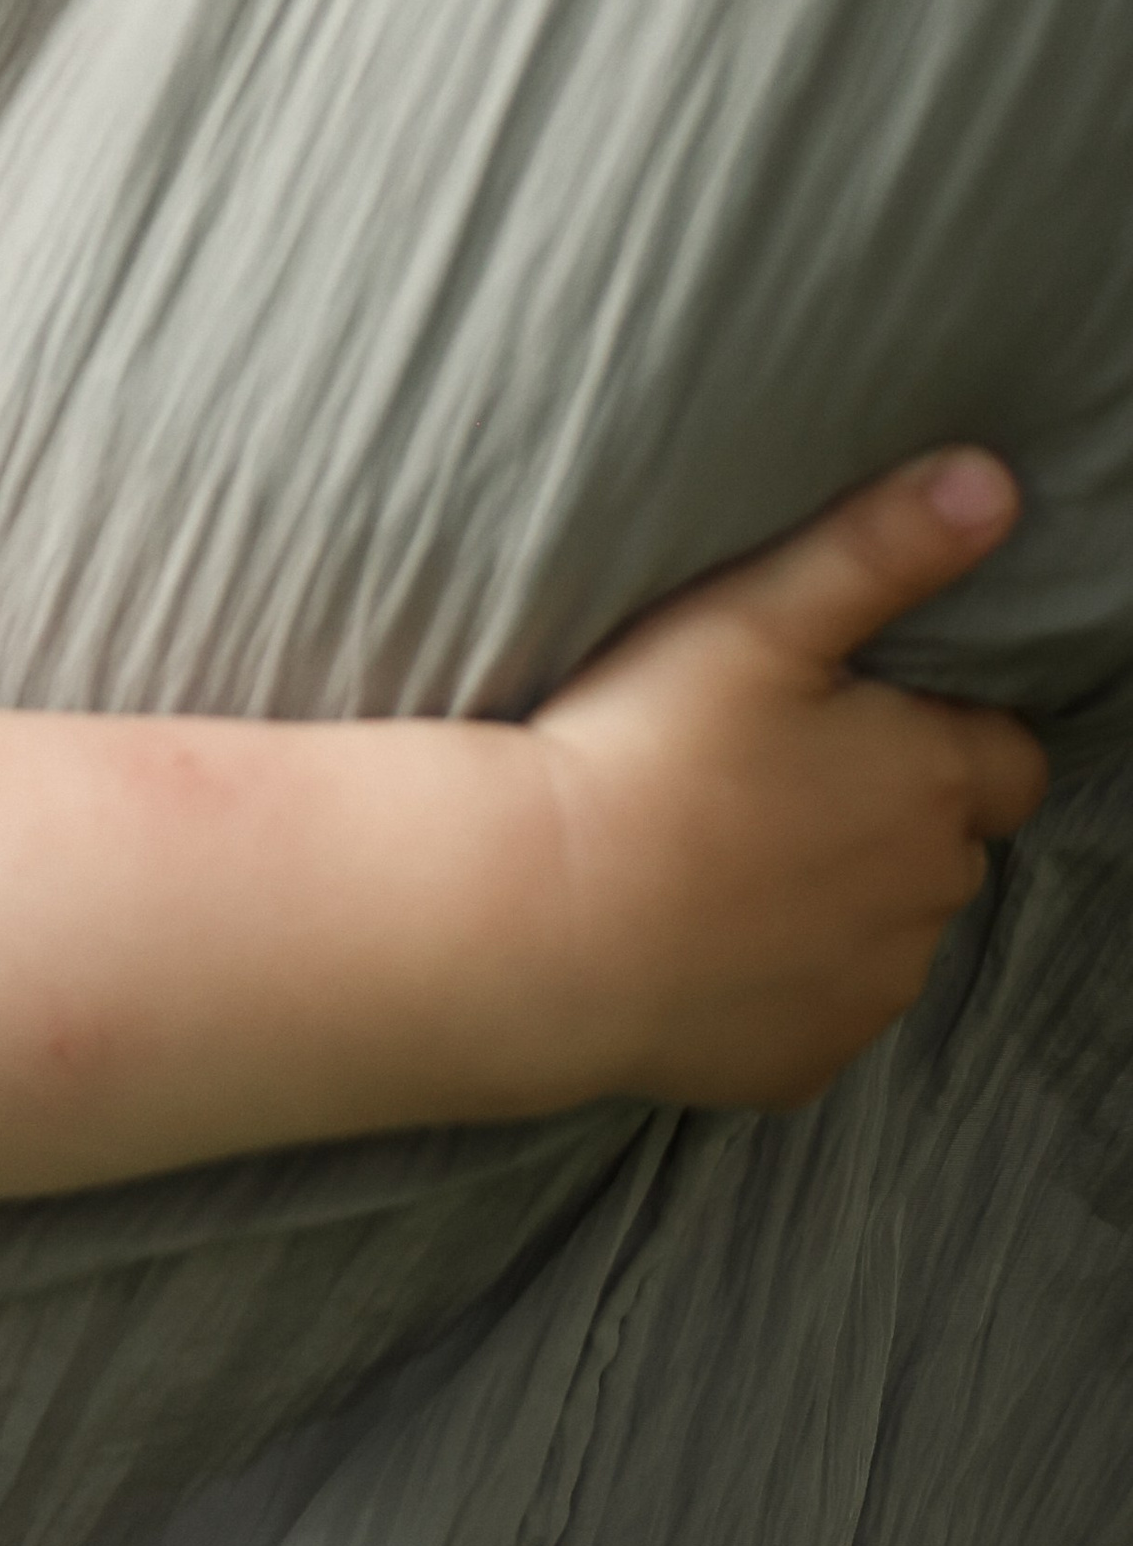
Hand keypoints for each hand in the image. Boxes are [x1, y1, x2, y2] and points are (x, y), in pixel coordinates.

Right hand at [531, 453, 1048, 1113]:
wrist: (537, 918)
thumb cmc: (642, 751)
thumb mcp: (757, 616)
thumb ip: (884, 545)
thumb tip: (997, 482)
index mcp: (930, 785)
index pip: (1009, 757)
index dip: (944, 727)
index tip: (854, 711)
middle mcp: (927, 899)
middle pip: (947, 846)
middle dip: (892, 811)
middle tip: (770, 769)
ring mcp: (867, 994)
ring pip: (888, 932)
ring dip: (842, 897)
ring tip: (724, 848)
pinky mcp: (803, 1064)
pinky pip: (820, 1012)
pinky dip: (782, 979)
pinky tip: (700, 933)